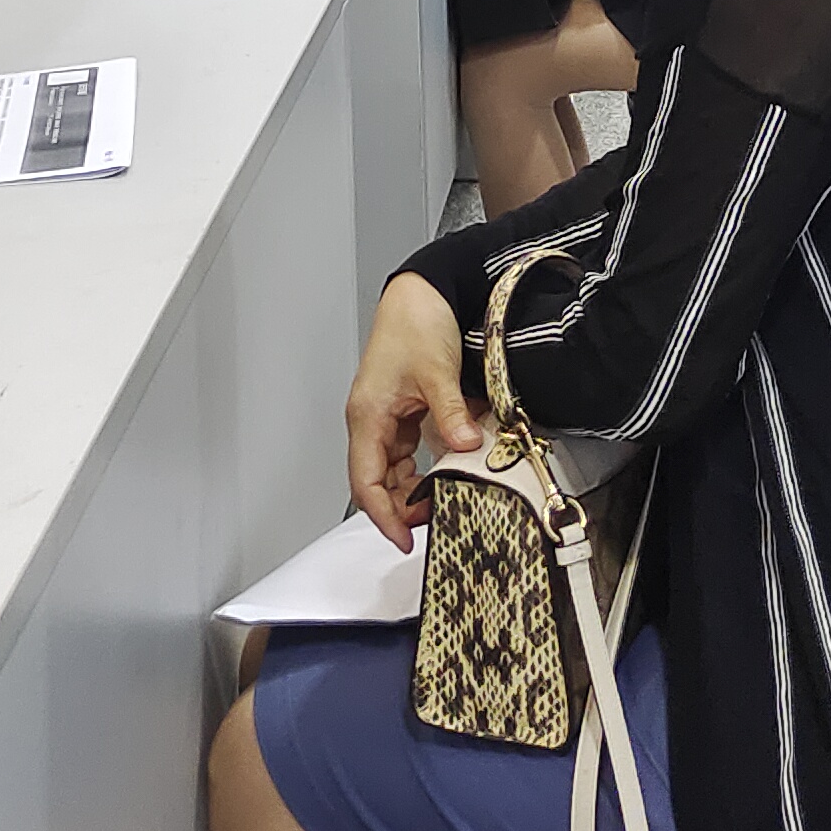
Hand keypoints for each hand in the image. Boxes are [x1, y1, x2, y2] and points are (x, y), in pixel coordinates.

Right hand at [346, 275, 481, 550]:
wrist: (421, 290)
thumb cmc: (414, 321)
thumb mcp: (436, 372)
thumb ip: (450, 414)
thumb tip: (465, 447)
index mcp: (368, 415)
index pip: (365, 482)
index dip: (383, 516)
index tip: (404, 540)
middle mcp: (373, 420)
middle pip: (379, 481)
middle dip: (404, 507)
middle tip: (436, 521)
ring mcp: (388, 416)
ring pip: (397, 468)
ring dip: (419, 486)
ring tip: (449, 495)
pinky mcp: (406, 409)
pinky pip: (413, 449)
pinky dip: (432, 461)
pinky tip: (455, 461)